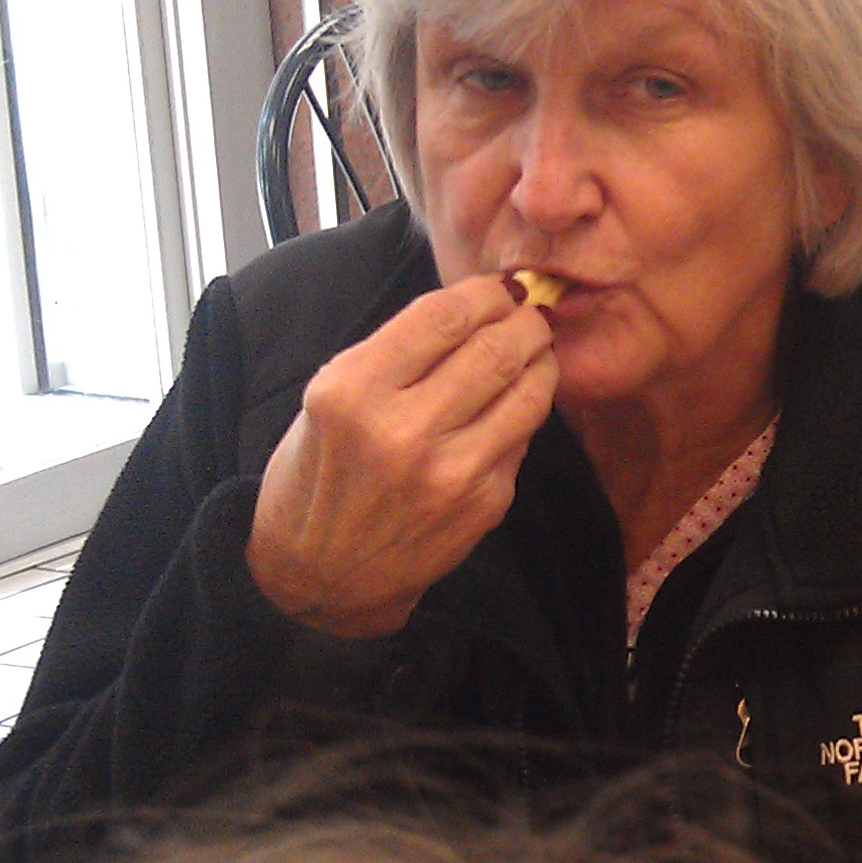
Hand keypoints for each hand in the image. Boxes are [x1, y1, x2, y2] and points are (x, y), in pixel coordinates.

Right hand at [246, 278, 559, 636]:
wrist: (322, 575)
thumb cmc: (319, 475)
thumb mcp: (328, 398)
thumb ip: (396, 354)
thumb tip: (474, 309)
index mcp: (352, 391)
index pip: (443, 316)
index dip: (485, 292)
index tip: (500, 287)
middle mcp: (403, 430)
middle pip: (496, 348)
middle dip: (526, 320)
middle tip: (532, 312)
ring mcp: (451, 472)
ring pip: (527, 392)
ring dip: (541, 361)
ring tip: (538, 349)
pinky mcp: (485, 503)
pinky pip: (522, 438)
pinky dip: (525, 412)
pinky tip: (514, 403)